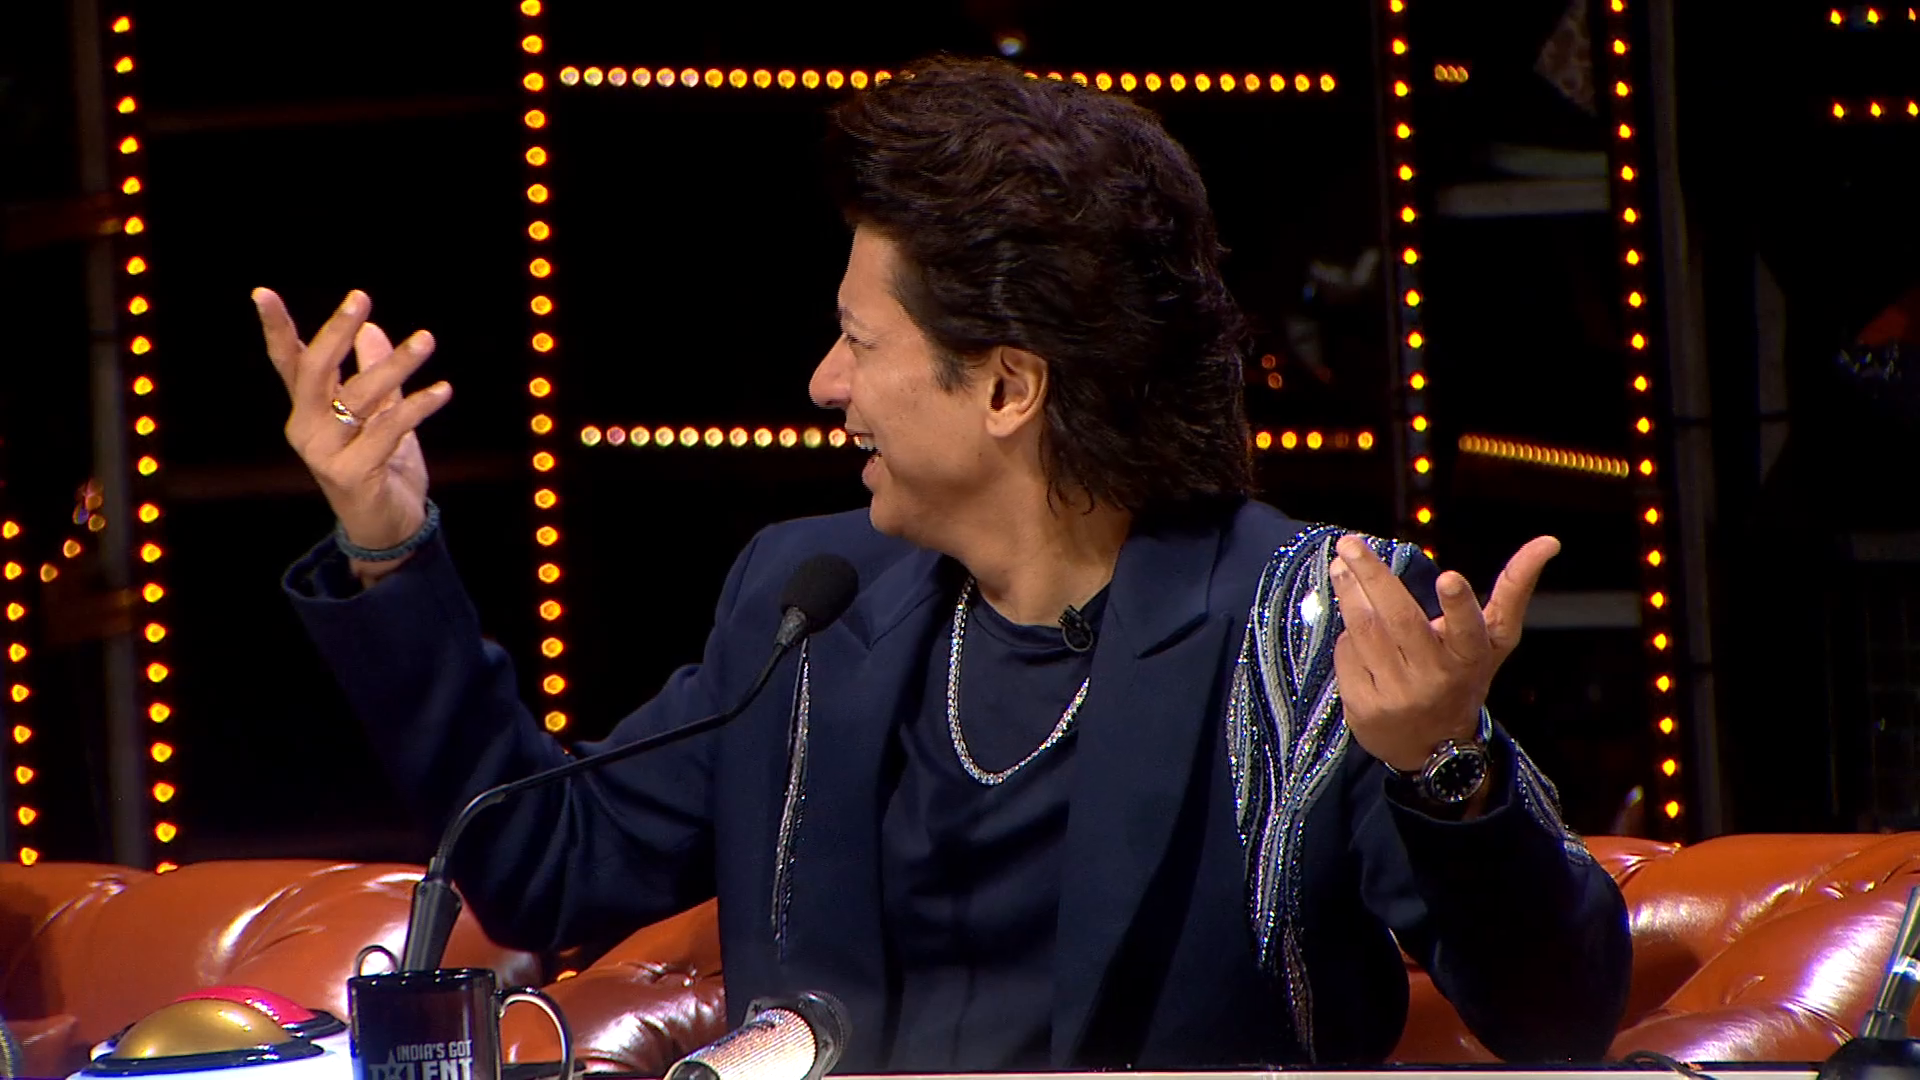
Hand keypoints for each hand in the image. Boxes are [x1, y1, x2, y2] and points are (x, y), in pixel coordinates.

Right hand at [254, 288, 450, 558]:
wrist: (388, 527)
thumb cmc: (380, 465)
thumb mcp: (379, 412)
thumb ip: (372, 372)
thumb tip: (372, 327)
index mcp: (307, 409)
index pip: (288, 362)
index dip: (275, 328)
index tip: (262, 291)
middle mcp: (307, 428)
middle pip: (315, 371)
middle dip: (336, 332)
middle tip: (360, 297)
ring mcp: (325, 454)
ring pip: (359, 398)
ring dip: (395, 366)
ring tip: (426, 339)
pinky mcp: (352, 475)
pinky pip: (387, 431)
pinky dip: (416, 408)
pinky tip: (442, 390)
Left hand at [1328, 533, 1558, 771]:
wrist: (1432, 747)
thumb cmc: (1465, 674)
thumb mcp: (1495, 640)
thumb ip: (1514, 589)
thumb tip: (1549, 541)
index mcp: (1470, 657)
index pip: (1467, 631)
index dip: (1459, 606)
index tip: (1450, 577)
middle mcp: (1435, 678)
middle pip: (1399, 619)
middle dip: (1373, 577)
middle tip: (1351, 544)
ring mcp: (1398, 695)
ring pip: (1365, 631)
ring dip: (1349, 592)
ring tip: (1342, 565)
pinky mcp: (1365, 707)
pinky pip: (1346, 654)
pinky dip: (1345, 631)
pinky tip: (1349, 619)